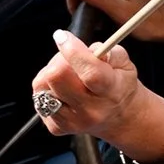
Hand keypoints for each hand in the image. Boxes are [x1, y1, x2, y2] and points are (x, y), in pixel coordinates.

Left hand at [29, 31, 163, 163]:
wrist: (119, 117)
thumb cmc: (119, 86)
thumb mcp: (125, 64)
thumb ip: (110, 52)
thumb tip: (93, 50)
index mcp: (111, 92)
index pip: (90, 72)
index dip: (72, 50)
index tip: (63, 36)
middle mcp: (90, 110)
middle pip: (57, 77)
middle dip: (59, 60)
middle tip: (68, 59)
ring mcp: (71, 121)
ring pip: (42, 86)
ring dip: (50, 74)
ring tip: (67, 75)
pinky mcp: (56, 127)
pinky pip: (39, 98)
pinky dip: (47, 88)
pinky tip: (62, 90)